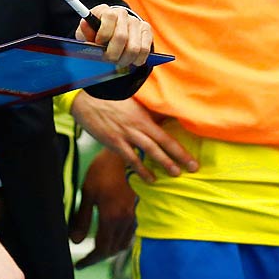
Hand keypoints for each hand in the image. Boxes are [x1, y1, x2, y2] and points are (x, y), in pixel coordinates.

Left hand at [68, 150, 136, 265]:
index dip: (89, 260)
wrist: (128, 153)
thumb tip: (74, 242)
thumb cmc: (104, 170)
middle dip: (98, 257)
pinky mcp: (139, 211)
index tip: (78, 266)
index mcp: (111, 218)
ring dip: (109, 250)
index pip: (101, 249)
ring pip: (122, 244)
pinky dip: (118, 241)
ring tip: (96, 251)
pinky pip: (129, 234)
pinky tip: (110, 236)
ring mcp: (135, 216)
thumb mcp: (88, 192)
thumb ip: (81, 218)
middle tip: (85, 260)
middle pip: (112, 250)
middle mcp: (126, 221)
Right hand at [72, 92, 195, 181]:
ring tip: (176, 174)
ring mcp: (126, 134)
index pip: (167, 133)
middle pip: (163, 142)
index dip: (181, 146)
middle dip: (179, 156)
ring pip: (149, 150)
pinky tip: (150, 179)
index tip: (193, 157)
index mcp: (144, 116)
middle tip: (193, 168)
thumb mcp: (132, 103)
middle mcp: (138, 126)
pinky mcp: (113, 141)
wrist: (86, 99)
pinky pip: (130, 158)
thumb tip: (163, 119)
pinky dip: (141, 169)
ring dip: (164, 162)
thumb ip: (146, 113)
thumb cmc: (109, 100)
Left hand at [77, 5, 152, 67]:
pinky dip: (137, 60)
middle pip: (121, 37)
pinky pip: (145, 50)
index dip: (103, 35)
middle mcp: (122, 13)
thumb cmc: (96, 35)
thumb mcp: (86, 33)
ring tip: (118, 63)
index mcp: (106, 11)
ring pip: (134, 47)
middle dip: (113, 54)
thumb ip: (85, 31)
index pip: (109, 18)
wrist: (111, 32)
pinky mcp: (146, 30)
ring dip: (125, 60)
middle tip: (108, 61)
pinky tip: (130, 61)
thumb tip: (85, 24)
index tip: (98, 44)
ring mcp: (136, 22)